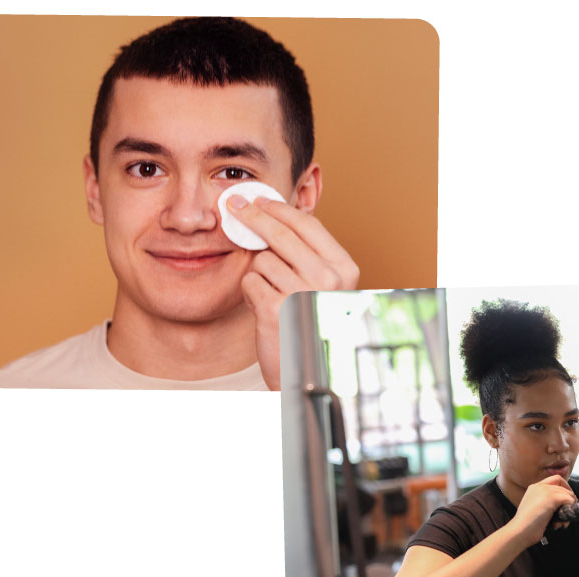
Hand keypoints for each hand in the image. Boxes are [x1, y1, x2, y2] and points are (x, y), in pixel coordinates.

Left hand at [227, 194, 358, 389]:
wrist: (307, 373)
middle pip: (280, 234)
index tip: (260, 200)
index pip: (308, 225)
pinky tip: (262, 308)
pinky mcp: (274, 310)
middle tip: (234, 205)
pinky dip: (250, 292)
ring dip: (258, 273)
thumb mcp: (322, 287)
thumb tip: (274, 215)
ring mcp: (301, 294)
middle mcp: (327, 280)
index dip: (280, 209)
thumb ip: (307, 255)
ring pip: (262, 260)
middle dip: (253, 217)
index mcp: (344, 270)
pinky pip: (250, 281)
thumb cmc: (311, 325)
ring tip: (270, 294)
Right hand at [509, 475, 577, 544]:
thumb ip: (545, 504)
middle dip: (569, 499)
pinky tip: (562, 523)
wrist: (520, 530)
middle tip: (568, 511)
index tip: (566, 500)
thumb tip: (561, 507)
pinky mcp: (552, 497)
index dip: (564, 488)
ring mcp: (545, 491)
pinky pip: (569, 500)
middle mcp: (540, 486)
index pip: (555, 479)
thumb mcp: (535, 509)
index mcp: (534, 488)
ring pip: (568, 494)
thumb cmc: (527, 526)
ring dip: (569, 508)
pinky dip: (570, 511)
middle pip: (563, 486)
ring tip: (562, 522)